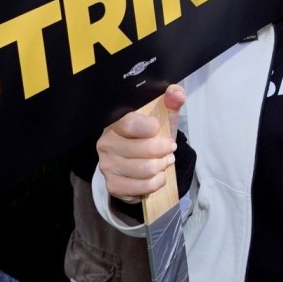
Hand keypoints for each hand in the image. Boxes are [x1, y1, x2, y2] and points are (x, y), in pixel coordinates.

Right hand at [98, 84, 184, 203]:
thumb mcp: (163, 114)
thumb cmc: (151, 133)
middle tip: (169, 148)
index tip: (159, 128)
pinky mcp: (112, 185)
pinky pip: (141, 187)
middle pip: (142, 150)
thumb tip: (177, 94)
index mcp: (116, 121)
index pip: (129, 123)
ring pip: (145, 169)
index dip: (150, 128)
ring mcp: (107, 165)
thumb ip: (172, 99)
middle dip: (164, 150)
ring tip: (165, 161)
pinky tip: (157, 176)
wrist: (141, 158)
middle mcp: (106, 143)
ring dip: (162, 166)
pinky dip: (156, 182)